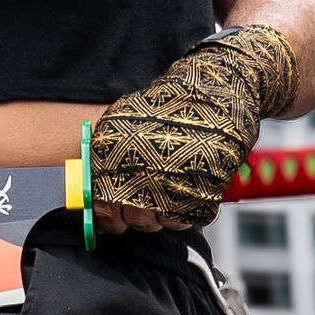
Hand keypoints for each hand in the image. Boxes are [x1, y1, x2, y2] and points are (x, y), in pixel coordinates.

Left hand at [90, 26, 297, 228]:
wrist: (216, 91)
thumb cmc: (170, 105)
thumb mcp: (124, 121)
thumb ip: (108, 158)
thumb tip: (97, 195)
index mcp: (112, 153)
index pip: (103, 207)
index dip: (111, 218)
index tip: (115, 219)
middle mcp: (138, 172)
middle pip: (133, 220)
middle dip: (139, 217)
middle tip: (149, 203)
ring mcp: (170, 184)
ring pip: (160, 223)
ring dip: (165, 214)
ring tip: (173, 188)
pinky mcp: (200, 193)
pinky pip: (187, 219)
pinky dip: (189, 210)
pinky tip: (190, 187)